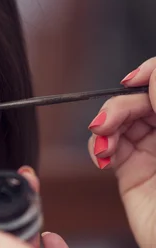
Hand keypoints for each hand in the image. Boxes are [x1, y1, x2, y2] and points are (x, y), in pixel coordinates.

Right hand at [88, 58, 155, 247]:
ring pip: (121, 122)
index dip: (148, 76)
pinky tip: (102, 154)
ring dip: (105, 125)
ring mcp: (154, 155)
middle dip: (119, 104)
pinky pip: (109, 149)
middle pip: (140, 101)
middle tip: (108, 120)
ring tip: (102, 138)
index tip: (134, 80)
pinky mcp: (133, 175)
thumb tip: (152, 72)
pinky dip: (98, 146)